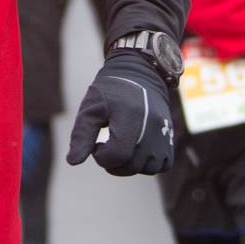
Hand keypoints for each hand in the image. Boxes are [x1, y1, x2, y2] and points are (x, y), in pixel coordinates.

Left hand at [66, 50, 175, 176]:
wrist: (141, 74)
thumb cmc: (111, 92)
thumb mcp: (91, 108)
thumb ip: (81, 135)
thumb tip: (73, 162)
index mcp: (130, 117)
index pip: (116, 155)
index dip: (101, 156)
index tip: (98, 144)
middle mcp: (151, 127)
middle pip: (131, 166)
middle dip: (114, 163)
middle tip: (107, 146)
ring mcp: (164, 134)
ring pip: (148, 169)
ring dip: (131, 165)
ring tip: (123, 148)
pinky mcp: (170, 138)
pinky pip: (163, 165)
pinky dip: (150, 164)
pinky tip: (138, 151)